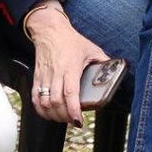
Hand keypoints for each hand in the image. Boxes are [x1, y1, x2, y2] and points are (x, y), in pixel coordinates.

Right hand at [25, 2, 108, 124]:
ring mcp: (45, 76)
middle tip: (73, 121)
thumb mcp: (91, 49)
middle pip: (56, 102)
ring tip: (63, 118)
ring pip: (44, 102)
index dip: (73, 110)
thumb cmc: (70, 40)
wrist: (49, 30)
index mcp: (70, 67)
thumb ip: (104, 61)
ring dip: (52, 115)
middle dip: (64, 116)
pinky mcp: (37, 77)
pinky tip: (48, 113)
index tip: (78, 120)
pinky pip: (35, 97)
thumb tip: (116, 71)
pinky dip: (40, 109)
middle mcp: (56, 73)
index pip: (70, 93)